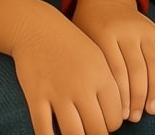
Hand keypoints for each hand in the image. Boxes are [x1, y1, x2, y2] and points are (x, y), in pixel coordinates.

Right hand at [0, 0, 124, 134]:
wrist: (40, 29)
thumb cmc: (73, 47)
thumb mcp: (99, 60)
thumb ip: (110, 86)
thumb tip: (118, 115)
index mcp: (102, 76)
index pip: (115, 116)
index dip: (111, 125)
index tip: (107, 124)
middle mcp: (83, 86)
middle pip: (97, 129)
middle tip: (93, 131)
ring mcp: (58, 93)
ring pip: (73, 134)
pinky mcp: (36, 98)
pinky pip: (44, 131)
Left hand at [73, 0, 154, 123]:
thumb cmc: (87, 27)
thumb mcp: (80, 41)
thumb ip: (90, 66)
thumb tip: (96, 104)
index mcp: (105, 34)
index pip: (116, 71)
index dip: (120, 97)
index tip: (119, 116)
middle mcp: (127, 30)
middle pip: (137, 69)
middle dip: (137, 97)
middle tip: (136, 118)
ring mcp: (144, 29)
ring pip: (154, 62)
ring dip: (154, 89)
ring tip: (152, 110)